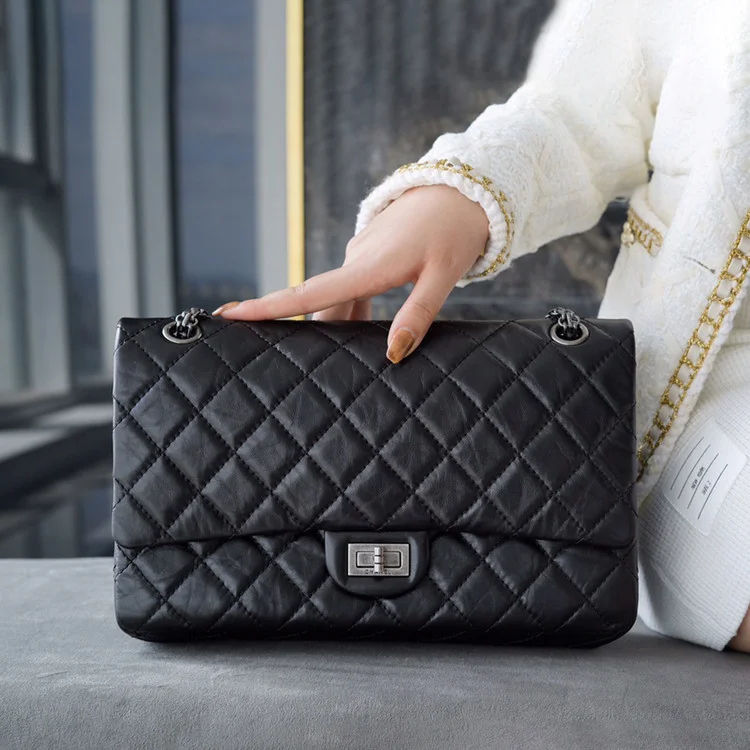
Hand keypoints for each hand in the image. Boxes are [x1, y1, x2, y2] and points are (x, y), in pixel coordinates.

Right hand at [212, 184, 489, 362]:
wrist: (464, 191)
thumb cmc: (455, 234)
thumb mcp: (443, 277)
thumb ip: (417, 315)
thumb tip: (391, 354)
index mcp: (368, 267)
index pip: (308, 294)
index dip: (267, 307)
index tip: (228, 314)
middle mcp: (356, 259)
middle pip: (318, 302)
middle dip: (299, 328)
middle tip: (279, 357)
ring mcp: (361, 254)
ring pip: (336, 296)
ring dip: (333, 321)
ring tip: (327, 354)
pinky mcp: (370, 252)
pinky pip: (351, 285)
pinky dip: (350, 307)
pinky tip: (357, 325)